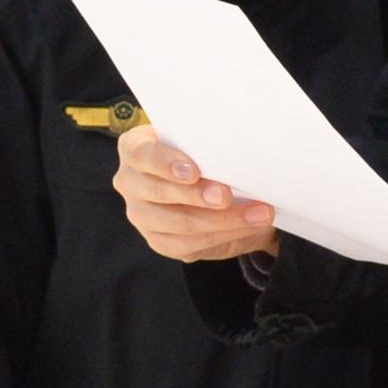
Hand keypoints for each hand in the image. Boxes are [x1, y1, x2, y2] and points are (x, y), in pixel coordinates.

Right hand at [115, 126, 277, 263]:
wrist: (211, 185)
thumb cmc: (203, 154)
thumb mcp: (202, 143)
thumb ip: (208, 146)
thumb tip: (237, 154)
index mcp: (134, 148)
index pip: (142, 155)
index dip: (166, 163)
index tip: (195, 172)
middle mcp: (130, 183)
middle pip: (159, 192)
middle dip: (197, 196)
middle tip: (227, 195)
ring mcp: (141, 215)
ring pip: (179, 223)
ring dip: (223, 220)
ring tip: (258, 213)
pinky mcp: (159, 241)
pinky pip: (188, 244)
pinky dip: (223, 235)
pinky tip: (247, 227)